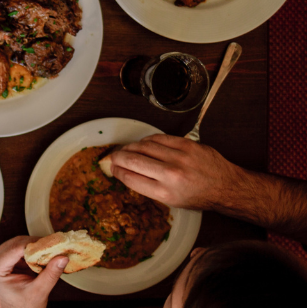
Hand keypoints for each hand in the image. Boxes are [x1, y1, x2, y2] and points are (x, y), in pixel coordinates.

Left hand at [0, 236, 66, 307]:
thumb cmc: (21, 306)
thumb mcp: (38, 292)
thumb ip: (50, 275)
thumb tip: (62, 258)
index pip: (16, 248)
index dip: (35, 244)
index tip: (52, 245)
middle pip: (18, 242)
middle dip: (37, 244)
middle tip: (55, 248)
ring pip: (20, 242)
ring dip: (36, 246)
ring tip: (50, 253)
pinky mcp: (6, 257)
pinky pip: (20, 247)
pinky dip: (33, 250)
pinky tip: (43, 255)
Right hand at [107, 134, 246, 209]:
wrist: (226, 186)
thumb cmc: (198, 196)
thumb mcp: (171, 200)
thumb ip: (147, 186)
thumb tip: (125, 171)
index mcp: (165, 192)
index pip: (129, 177)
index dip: (116, 171)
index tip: (112, 168)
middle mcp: (171, 174)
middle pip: (131, 159)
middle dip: (117, 157)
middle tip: (114, 157)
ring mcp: (179, 157)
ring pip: (142, 145)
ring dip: (130, 147)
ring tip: (128, 150)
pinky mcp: (186, 144)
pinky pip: (157, 138)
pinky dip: (146, 141)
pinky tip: (145, 145)